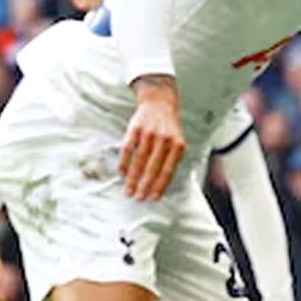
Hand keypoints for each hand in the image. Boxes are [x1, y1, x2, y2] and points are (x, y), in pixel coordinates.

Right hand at [119, 78, 186, 200]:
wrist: (160, 101)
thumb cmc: (169, 127)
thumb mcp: (177, 141)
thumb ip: (172, 160)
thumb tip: (160, 185)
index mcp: (177, 145)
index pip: (168, 170)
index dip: (159, 185)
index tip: (152, 198)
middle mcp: (164, 139)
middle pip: (152, 167)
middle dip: (145, 185)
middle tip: (138, 198)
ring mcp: (149, 134)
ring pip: (139, 160)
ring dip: (133, 178)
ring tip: (129, 191)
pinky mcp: (135, 129)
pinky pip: (128, 149)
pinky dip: (124, 163)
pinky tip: (122, 174)